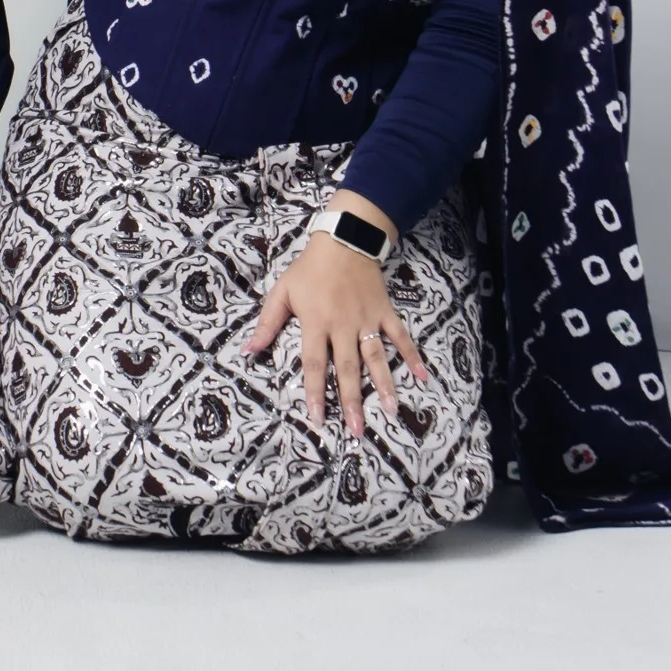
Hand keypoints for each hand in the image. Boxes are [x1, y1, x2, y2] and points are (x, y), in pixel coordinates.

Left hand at [243, 221, 427, 437]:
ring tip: (391, 411)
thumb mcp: (282, 291)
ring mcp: (367, 320)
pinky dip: (412, 355)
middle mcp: (343, 326)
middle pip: (347, 368)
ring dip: (383, 385)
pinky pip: (400, 336)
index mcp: (316, 322)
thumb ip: (267, 323)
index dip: (315, 393)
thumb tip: (248, 351)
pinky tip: (423, 376)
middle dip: (351, 400)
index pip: (314, 364)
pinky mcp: (384, 312)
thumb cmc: (309, 269)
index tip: (318, 420)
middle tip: (357, 431)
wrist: (343, 240)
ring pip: (376, 357)